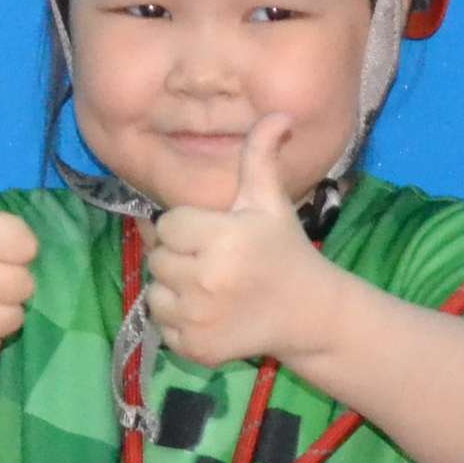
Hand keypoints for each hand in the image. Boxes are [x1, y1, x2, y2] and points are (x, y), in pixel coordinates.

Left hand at [139, 114, 338, 370]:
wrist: (307, 313)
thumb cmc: (283, 250)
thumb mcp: (270, 201)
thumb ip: (261, 155)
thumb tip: (279, 114)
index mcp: (223, 238)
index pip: (169, 226)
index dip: (188, 229)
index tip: (215, 235)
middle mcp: (207, 279)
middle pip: (158, 259)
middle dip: (180, 257)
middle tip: (212, 262)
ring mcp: (199, 318)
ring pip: (155, 292)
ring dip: (174, 289)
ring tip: (208, 287)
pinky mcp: (195, 348)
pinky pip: (163, 325)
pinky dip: (178, 321)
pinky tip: (208, 313)